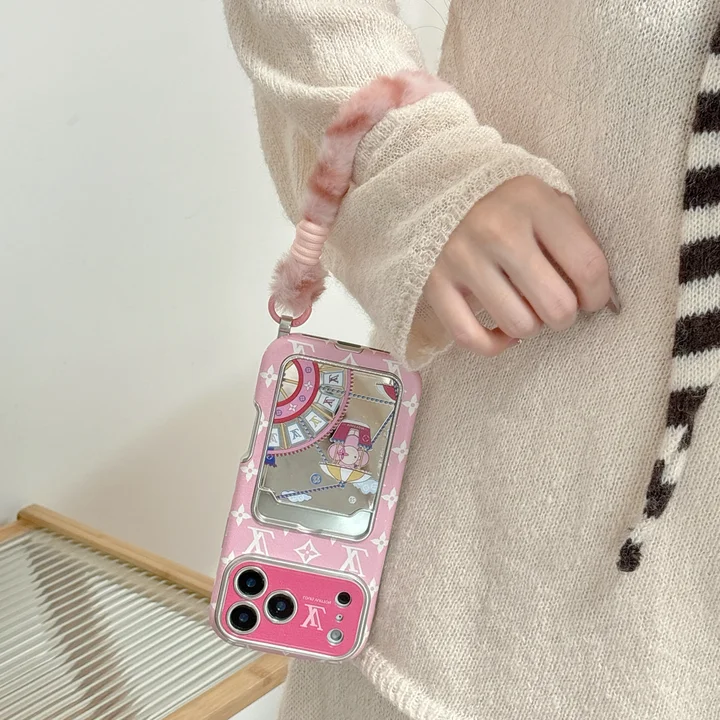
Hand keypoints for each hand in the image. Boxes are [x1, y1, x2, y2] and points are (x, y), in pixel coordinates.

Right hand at [423, 175, 616, 356]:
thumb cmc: (504, 201)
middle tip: (557, 305)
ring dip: (530, 326)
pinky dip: (493, 344)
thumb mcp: (545, 197)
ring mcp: (462, 259)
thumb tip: (596, 294)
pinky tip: (502, 332)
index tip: (591, 298)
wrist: (437, 187)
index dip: (598, 294)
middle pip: (555, 305)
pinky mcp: (435, 283)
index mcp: (533, 203)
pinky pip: (470, 337)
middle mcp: (497, 232)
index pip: (587, 266)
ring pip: (518, 324)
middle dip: (565, 315)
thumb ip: (574, 235)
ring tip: (526, 309)